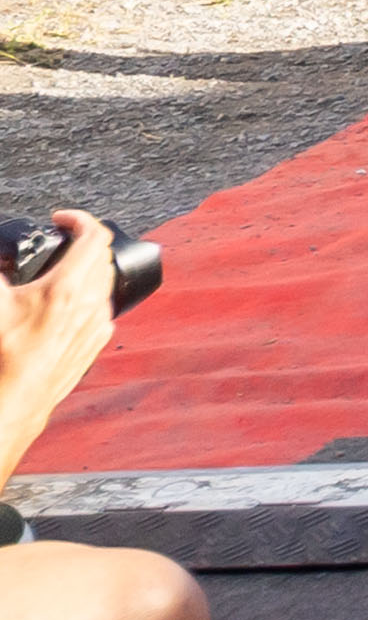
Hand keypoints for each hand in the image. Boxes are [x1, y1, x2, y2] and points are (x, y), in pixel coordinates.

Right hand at [0, 206, 122, 448]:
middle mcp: (91, 303)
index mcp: (68, 288)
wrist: (13, 400)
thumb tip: (2, 263)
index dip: (79, 219)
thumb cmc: (4, 356)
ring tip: (62, 271)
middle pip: (102, 255)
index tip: (61, 220)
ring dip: (88, 268)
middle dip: (83, 242)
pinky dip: (89, 295)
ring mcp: (98, 323)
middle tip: (60, 242)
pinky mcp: (96, 342)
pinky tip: (66, 303)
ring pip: (105, 281)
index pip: (95, 236)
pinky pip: (102, 306)